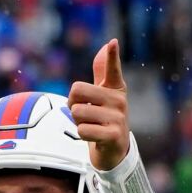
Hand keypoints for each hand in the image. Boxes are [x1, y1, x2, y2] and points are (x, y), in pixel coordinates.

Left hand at [69, 39, 130, 172]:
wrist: (115, 150)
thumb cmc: (105, 118)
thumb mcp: (105, 94)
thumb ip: (103, 71)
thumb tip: (105, 45)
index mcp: (115, 88)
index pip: (112, 68)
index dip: (112, 55)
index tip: (112, 42)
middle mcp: (119, 100)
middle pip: (77, 91)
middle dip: (73, 105)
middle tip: (85, 114)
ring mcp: (118, 118)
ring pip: (78, 112)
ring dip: (78, 122)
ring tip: (91, 126)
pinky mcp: (113, 135)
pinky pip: (83, 130)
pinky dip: (82, 134)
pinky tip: (94, 136)